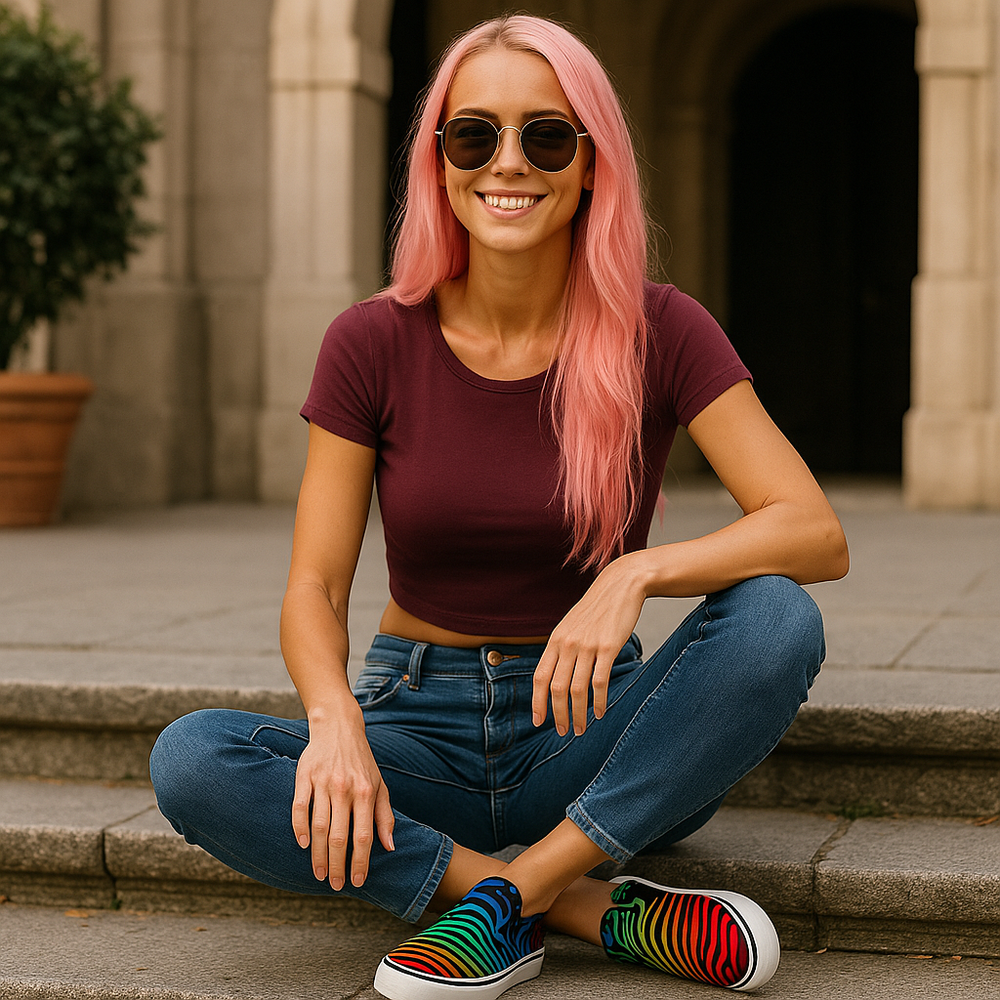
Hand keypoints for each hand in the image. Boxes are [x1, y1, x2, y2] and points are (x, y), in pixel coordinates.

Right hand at [290, 705, 394, 890]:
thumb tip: (390, 846)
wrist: (339, 728)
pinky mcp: (305, 776)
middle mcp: (345, 788)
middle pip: (340, 836)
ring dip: (319, 854)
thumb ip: (385, 816)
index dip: (361, 861)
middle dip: (338, 865)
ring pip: (320, 826)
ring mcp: (323, 782)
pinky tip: (304, 845)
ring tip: (319, 874)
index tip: (358, 881)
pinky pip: (300, 807)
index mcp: (366, 792)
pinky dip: (300, 828)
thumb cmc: (362, 762)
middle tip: (335, 885)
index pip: (364, 835)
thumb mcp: (380, 785)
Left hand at [531, 553, 646, 736]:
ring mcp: (587, 646)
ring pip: (577, 689)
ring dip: (579, 713)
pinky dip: (599, 701)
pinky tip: (600, 712)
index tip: (538, 721)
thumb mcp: (571, 625)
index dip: (537, 702)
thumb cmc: (596, 610)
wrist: (619, 586)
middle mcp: (567, 644)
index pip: (540, 677)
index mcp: (555, 640)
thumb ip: (561, 648)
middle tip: (563, 732)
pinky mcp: (608, 647)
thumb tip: (554, 675)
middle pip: (556, 688)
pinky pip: (600, 681)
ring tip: (582, 728)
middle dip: (558, 714)